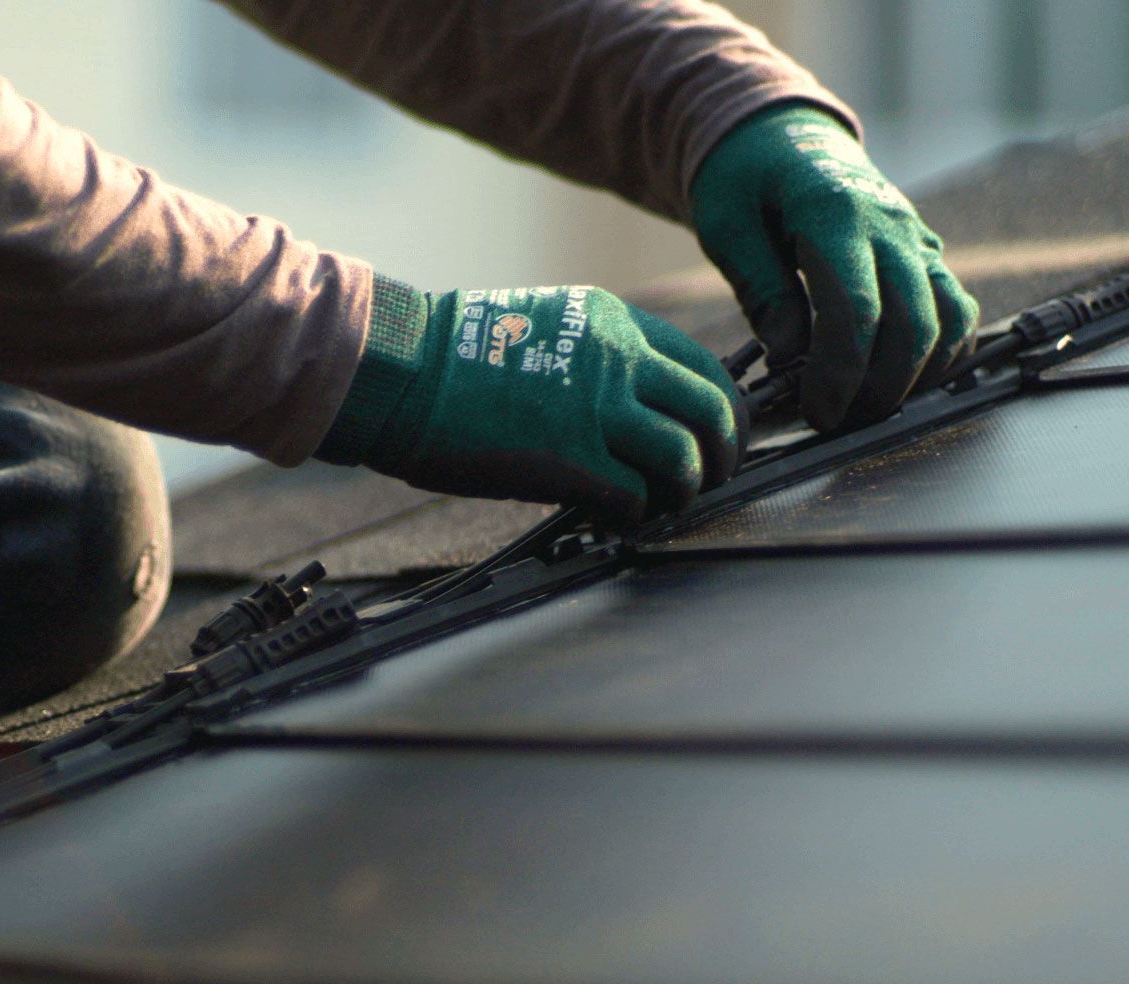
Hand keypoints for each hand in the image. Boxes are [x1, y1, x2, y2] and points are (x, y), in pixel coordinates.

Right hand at [316, 277, 743, 523]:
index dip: (722, 408)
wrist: (404, 371)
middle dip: (724, 452)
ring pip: (684, 457)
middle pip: (712, 410)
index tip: (715, 435)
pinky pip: (635, 496)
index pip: (703, 364)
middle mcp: (617, 360)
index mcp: (612, 322)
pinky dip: (636, 513)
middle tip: (712, 476)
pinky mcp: (571, 460)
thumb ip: (595, 354)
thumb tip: (628, 401)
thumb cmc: (454, 355)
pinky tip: (617, 516)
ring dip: (683, 489)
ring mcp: (597, 410)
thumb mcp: (543, 323)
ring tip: (663, 502)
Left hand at [690, 105, 977, 430]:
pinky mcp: (924, 252)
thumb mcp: (727, 226)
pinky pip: (956, 308)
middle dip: (879, 388)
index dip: (841, 372)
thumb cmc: (743, 179)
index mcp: (835, 216)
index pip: (857, 310)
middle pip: (914, 324)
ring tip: (864, 408)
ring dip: (915, 377)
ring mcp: (915, 239)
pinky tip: (900, 381)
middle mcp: (890, 227)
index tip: (816, 412)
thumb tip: (788, 356)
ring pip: (949, 320)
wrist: (781, 135)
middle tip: (836, 422)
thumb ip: (762, 290)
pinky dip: (941, 353)